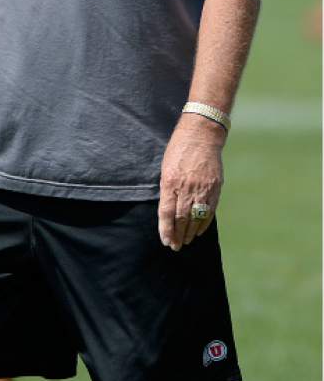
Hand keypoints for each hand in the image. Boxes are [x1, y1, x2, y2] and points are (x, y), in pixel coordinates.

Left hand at [157, 116, 225, 250]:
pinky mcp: (215, 187)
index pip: (166, 212)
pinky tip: (199, 231)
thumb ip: (167, 188)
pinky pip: (209, 210)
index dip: (166, 229)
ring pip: (196, 217)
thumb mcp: (166, 167)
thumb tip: (168, 211)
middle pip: (181, 218)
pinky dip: (204, 223)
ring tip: (186, 241)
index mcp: (169, 181)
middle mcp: (186, 187)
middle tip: (176, 246)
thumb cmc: (179, 149)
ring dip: (190, 232)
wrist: (201, 134)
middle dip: (178, 235)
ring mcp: (202, 188)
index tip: (166, 241)